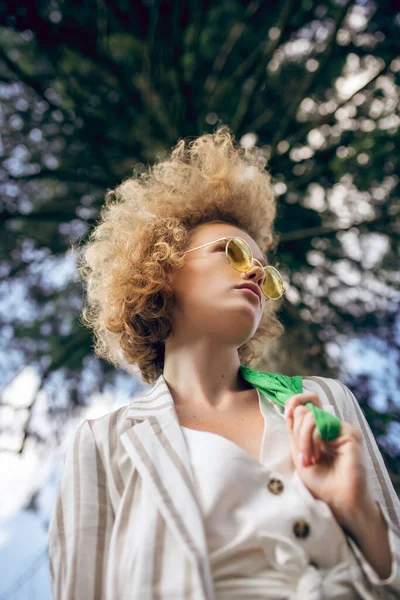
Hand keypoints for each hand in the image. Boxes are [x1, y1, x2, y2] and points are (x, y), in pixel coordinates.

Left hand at [285, 393, 372, 528]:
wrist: (337, 499)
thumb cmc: (319, 481)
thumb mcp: (299, 452)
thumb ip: (295, 430)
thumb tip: (291, 408)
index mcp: (317, 429)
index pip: (306, 402)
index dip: (294, 402)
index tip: (285, 415)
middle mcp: (329, 425)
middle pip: (304, 410)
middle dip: (297, 433)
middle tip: (303, 457)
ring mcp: (340, 427)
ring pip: (310, 416)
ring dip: (303, 439)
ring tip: (309, 460)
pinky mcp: (349, 432)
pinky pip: (322, 424)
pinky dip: (313, 440)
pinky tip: (317, 457)